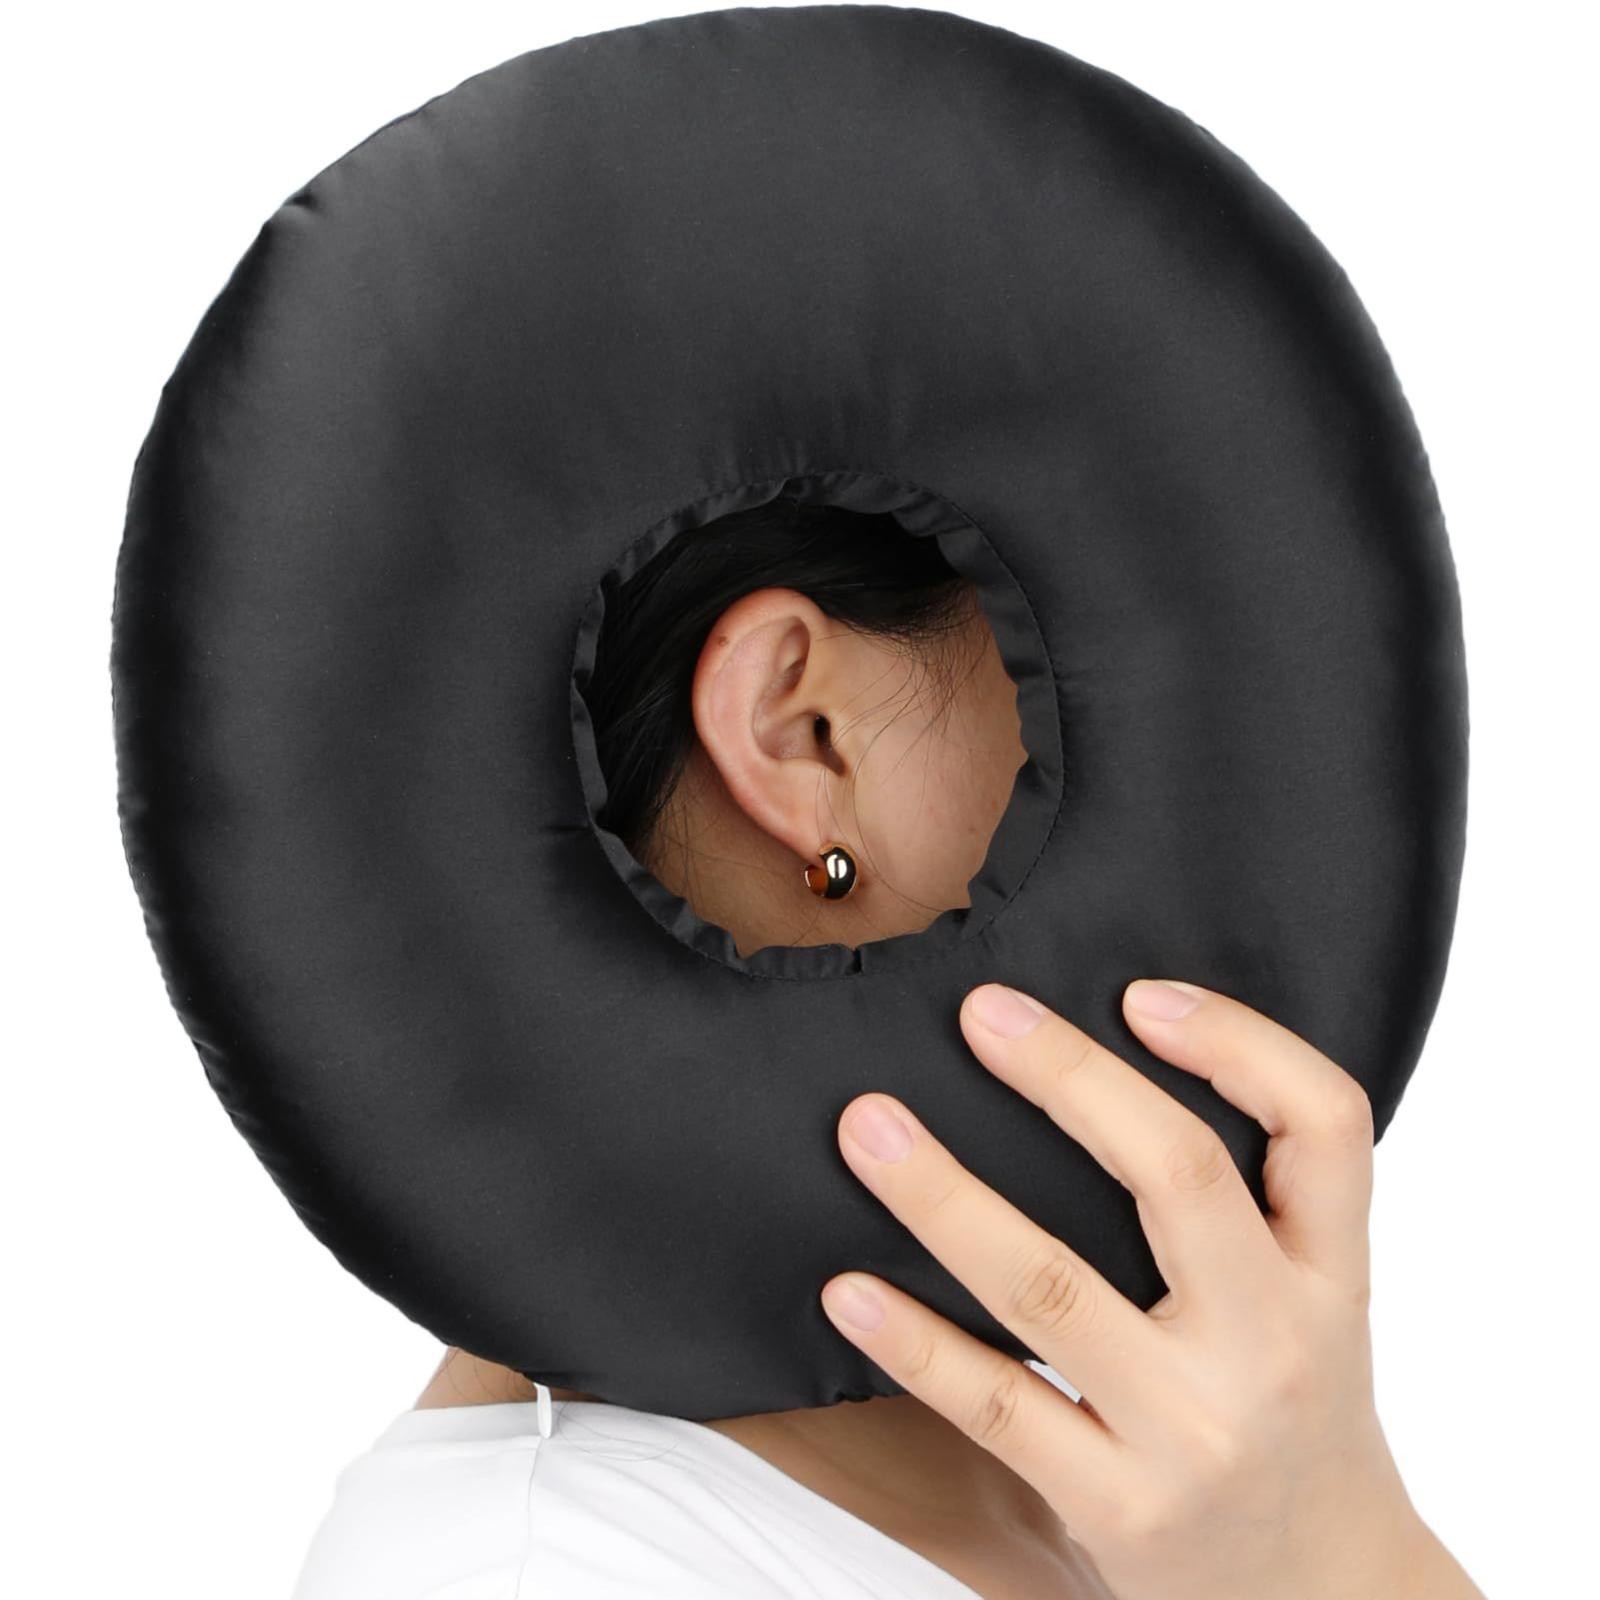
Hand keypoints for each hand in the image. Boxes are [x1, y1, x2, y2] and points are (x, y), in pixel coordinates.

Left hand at [819, 980, 1483, 1599]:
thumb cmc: (1300, 1416)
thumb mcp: (1317, 1305)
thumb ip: (1250, 1205)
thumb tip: (1102, 1067)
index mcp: (1330, 1275)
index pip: (1327, 1122)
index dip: (1237, 1039)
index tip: (1136, 992)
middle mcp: (1276, 1341)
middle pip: (1179, 1174)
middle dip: (1070, 1080)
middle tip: (979, 1013)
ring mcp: (1195, 1429)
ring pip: (1052, 1287)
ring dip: (945, 1196)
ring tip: (867, 1126)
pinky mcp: (1120, 1505)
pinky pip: (997, 1407)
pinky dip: (915, 1342)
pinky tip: (846, 1289)